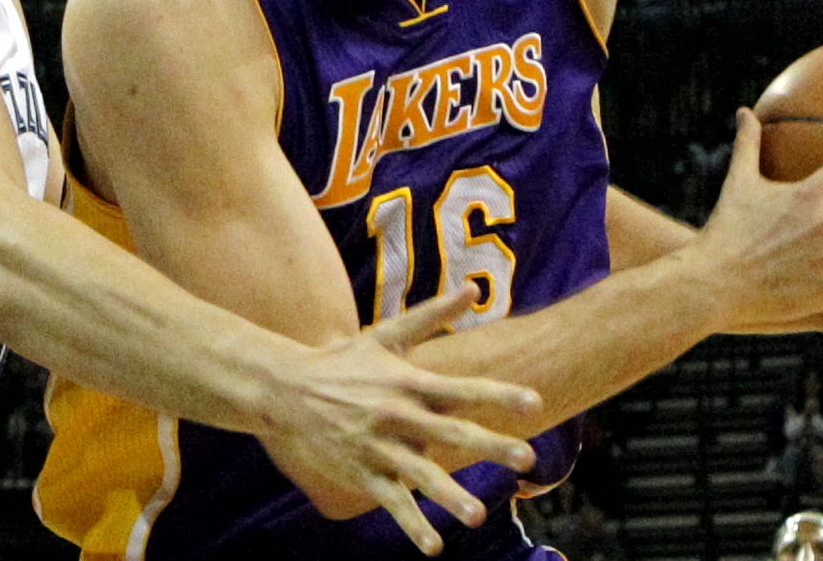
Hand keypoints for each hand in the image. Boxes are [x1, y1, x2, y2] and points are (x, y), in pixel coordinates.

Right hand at [258, 284, 540, 555]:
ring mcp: (380, 447)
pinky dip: (413, 525)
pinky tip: (435, 547)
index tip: (534, 402)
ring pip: (421, 474)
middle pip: (451, 431)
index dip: (498, 394)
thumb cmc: (346, 360)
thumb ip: (434, 314)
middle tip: (527, 458)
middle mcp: (398, 415)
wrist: (287, 389)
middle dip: (490, 445)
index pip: (462, 388)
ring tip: (478, 515)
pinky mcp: (362, 473)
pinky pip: (392, 502)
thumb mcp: (388, 334)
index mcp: (409, 381)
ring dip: (450, 495)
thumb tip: (474, 287)